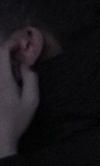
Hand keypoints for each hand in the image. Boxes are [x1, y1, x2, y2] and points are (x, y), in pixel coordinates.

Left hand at [0, 43, 40, 158]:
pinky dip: (1, 73)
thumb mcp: (31, 101)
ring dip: (2, 64)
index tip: (20, 44)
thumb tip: (27, 66)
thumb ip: (31, 80)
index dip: (10, 45)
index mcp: (3, 81)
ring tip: (13, 67)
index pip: (2, 55)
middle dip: (5, 52)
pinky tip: (9, 80)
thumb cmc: (16, 121)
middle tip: (16, 54)